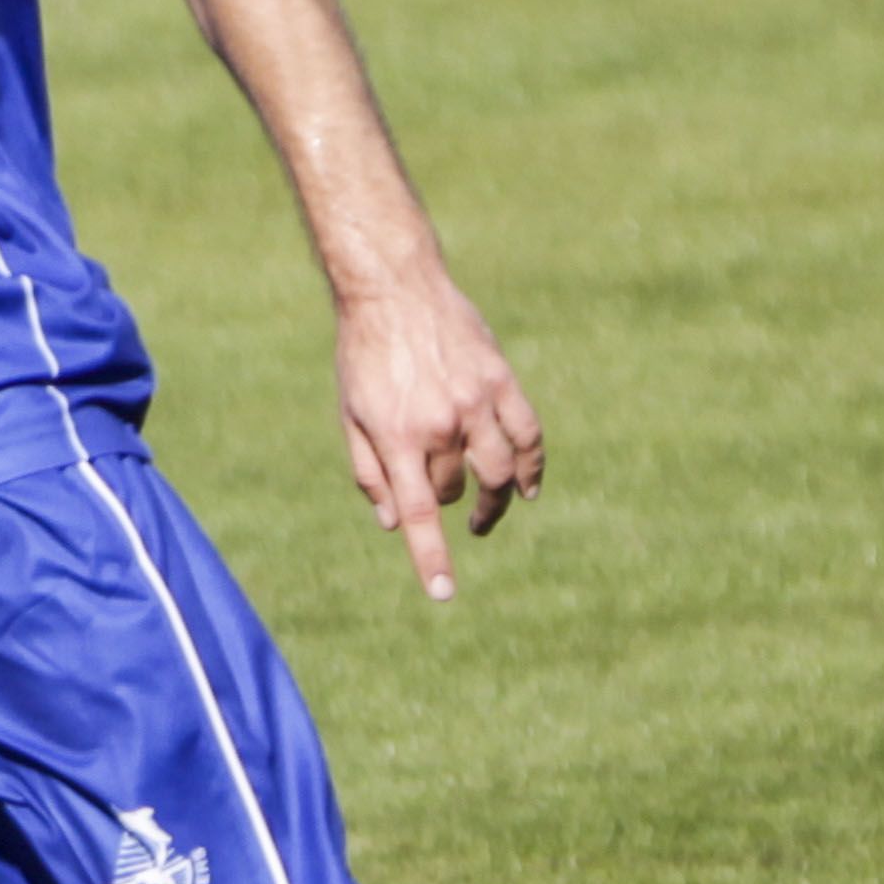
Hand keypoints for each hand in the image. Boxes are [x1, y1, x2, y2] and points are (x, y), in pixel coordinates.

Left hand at [337, 270, 541, 599]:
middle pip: (456, 489)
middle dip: (447, 503)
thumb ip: (369, 472)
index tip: (444, 593)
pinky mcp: (501, 382)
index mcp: (398, 436)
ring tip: (485, 515)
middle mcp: (441, 424)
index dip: (430, 557)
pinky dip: (533, 466)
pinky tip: (528, 487)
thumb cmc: (364, 355)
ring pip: (501, 472)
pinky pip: (528, 435)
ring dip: (497, 500)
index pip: (417, 512)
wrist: (393, 290)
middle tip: (442, 505)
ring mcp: (476, 403)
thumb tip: (391, 525)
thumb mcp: (351, 415)